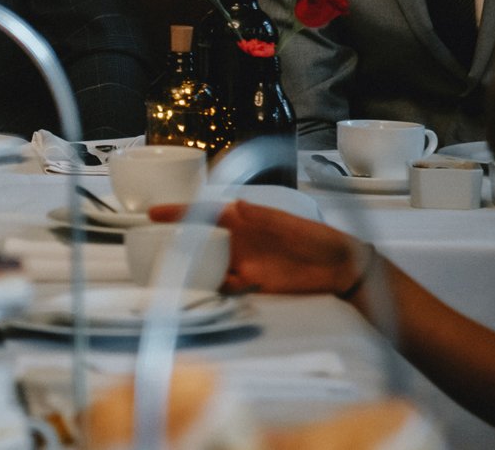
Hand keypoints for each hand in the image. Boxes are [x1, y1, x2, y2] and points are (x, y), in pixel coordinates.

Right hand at [149, 200, 366, 295]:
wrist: (341, 268)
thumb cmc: (319, 238)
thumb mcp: (293, 224)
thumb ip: (266, 217)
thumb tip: (239, 205)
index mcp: (245, 221)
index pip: (206, 214)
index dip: (179, 212)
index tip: (154, 214)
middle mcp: (240, 241)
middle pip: (200, 240)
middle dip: (177, 242)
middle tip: (153, 247)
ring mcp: (245, 263)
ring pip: (210, 264)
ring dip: (193, 267)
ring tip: (172, 272)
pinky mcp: (254, 284)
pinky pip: (227, 285)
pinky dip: (216, 287)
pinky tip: (209, 289)